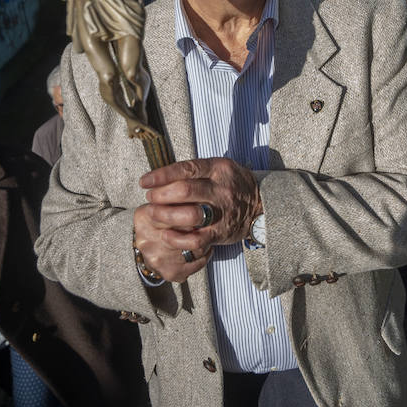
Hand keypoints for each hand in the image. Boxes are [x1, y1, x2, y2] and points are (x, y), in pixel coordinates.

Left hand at [133, 157, 262, 282]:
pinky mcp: (220, 232)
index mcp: (218, 168)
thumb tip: (162, 174)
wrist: (261, 205)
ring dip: (165, 215)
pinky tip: (166, 234)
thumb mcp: (219, 168)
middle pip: (184, 190)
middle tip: (150, 198)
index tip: (144, 181)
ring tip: (154, 214)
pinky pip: (196, 238)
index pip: (185, 168)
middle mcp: (221, 189)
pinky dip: (177, 238)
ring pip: (189, 214)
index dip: (161, 175)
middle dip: (160, 195)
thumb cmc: (233, 183)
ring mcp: (222, 211)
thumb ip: (196, 170)